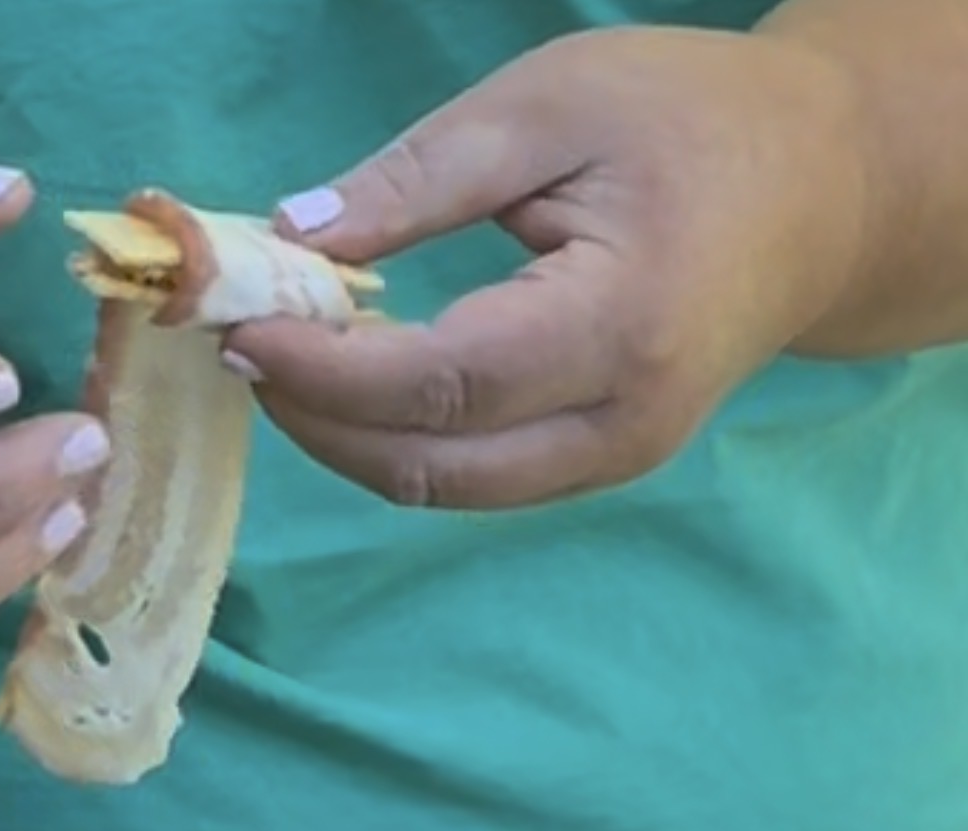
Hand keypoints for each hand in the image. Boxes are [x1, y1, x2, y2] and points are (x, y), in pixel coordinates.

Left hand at [224, 26, 867, 509]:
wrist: (819, 194)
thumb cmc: (691, 125)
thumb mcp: (550, 108)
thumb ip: (417, 181)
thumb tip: (291, 240)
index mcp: (619, 324)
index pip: (443, 382)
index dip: (327, 371)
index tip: (241, 329)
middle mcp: (621, 424)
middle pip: (434, 465)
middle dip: (322, 420)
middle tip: (246, 348)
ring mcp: (616, 460)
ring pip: (448, 490)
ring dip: (353, 443)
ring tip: (287, 367)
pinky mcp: (601, 466)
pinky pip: (478, 479)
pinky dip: (402, 445)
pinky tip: (356, 389)